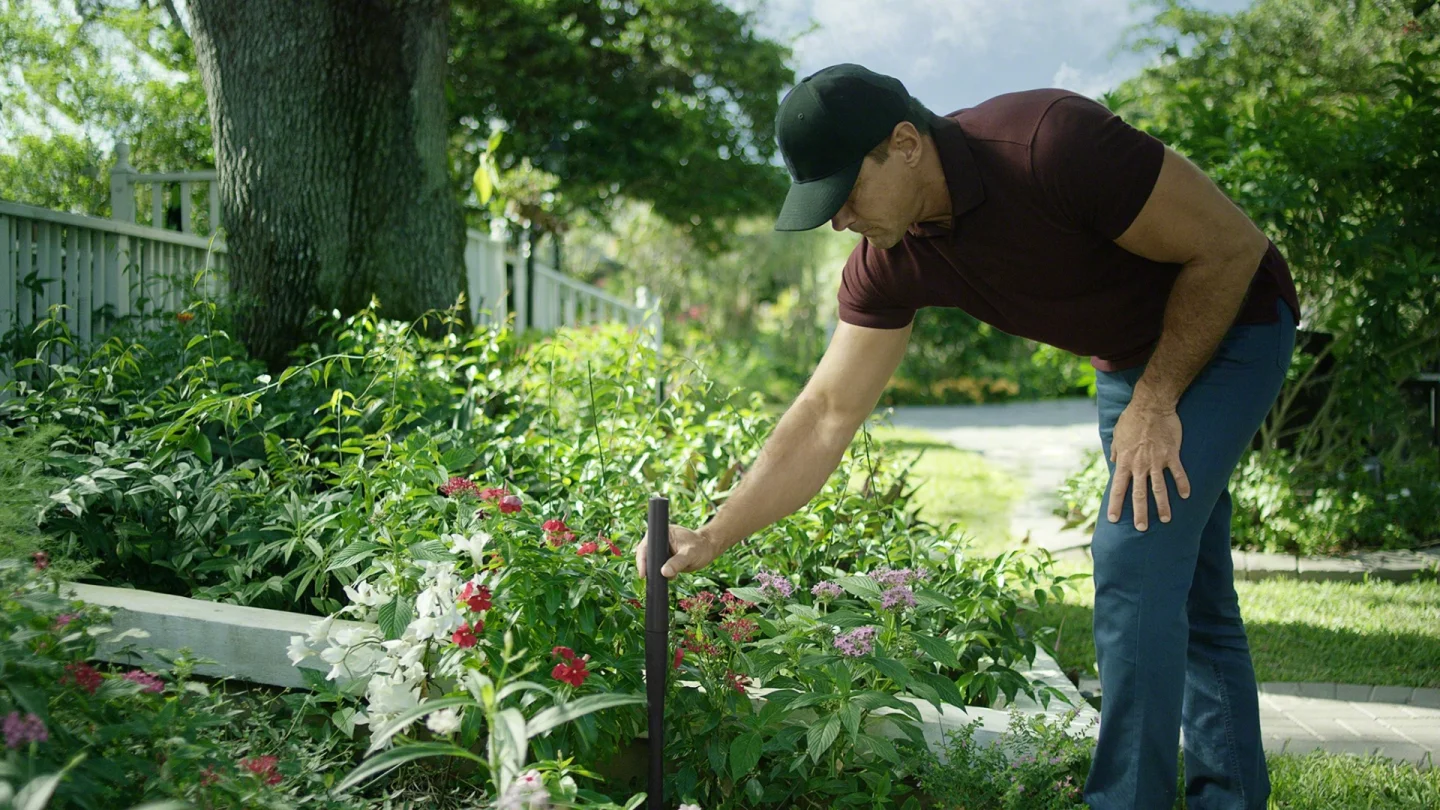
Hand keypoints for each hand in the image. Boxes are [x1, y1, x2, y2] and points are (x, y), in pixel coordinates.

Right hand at [634, 524, 722, 579]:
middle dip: (647, 567)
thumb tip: (664, 572)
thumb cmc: (701, 547)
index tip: (643, 573)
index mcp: (662, 533)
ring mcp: (661, 549)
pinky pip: (658, 567)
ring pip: (651, 563)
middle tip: (652, 579)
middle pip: (645, 555)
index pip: (646, 546)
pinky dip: (661, 573)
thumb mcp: (690, 555)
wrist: (708, 549)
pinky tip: (673, 576)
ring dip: (655, 572)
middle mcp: (658, 540)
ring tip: (671, 575)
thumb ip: (677, 562)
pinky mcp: (664, 557)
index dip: (642, 559)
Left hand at [1107, 404, 1190, 530]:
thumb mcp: (1117, 435)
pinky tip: (1186, 496)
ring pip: (1159, 488)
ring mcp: (1156, 461)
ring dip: (1163, 506)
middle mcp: (1139, 465)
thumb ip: (1115, 450)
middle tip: (1141, 529)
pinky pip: (1178, 473)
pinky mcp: (1171, 455)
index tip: (1113, 519)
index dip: (1115, 504)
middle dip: (1140, 513)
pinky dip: (1183, 485)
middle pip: (1139, 494)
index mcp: (1124, 461)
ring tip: (1166, 520)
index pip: (1117, 488)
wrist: (1151, 406)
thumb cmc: (1131, 418)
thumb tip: (1113, 460)